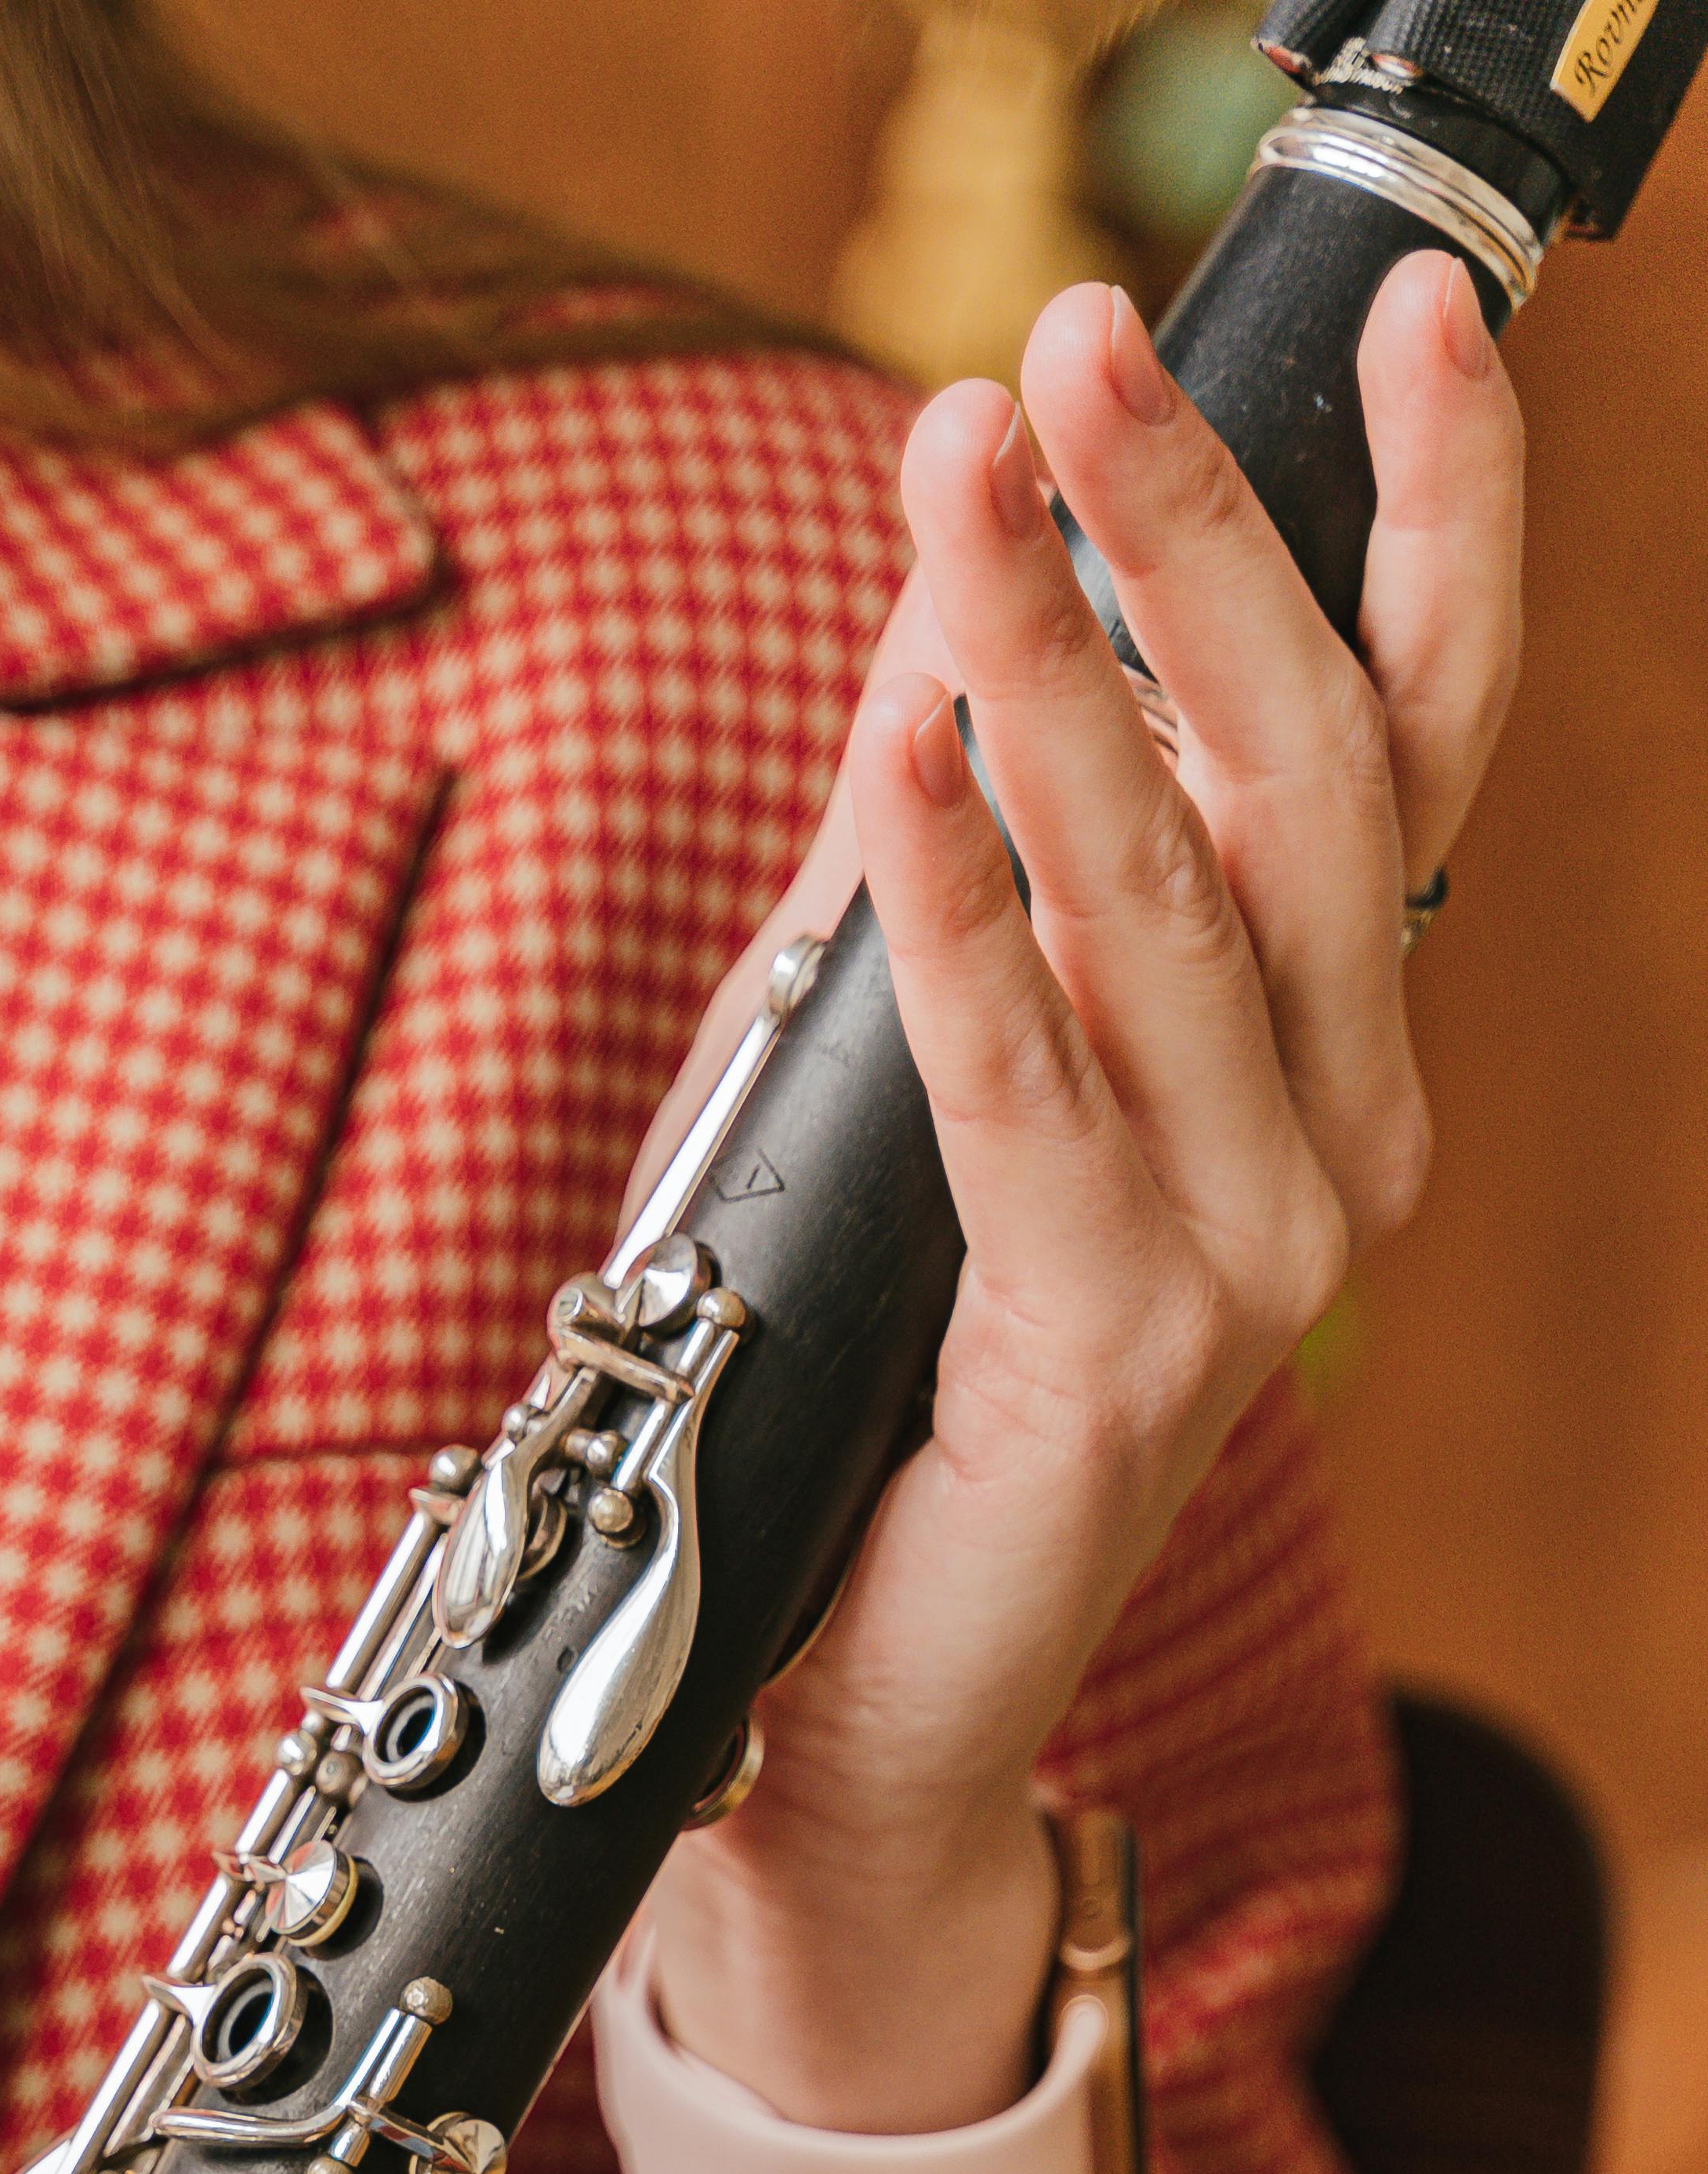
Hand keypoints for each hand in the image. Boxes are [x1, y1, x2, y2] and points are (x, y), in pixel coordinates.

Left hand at [633, 256, 1524, 2133]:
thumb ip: (951, 883)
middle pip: (1306, 782)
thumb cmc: (871, 1411)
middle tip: (1078, 334)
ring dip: (1055, 666)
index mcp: (1330, 1080)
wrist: (843, 1749)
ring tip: (961, 468)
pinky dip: (954, 912)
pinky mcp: (1115, 1364)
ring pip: (1175, 907)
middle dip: (1194, 540)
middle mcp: (1335, 1161)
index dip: (1431, 532)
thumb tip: (938, 627)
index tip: (1418, 323)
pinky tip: (903, 749)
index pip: (1420, 760)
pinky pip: (1027, 1090)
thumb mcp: (916, 1086)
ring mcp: (1253, 1271)